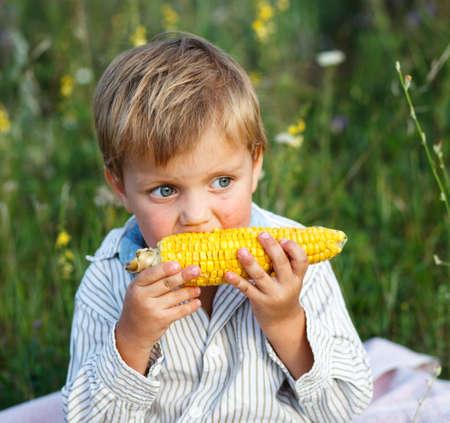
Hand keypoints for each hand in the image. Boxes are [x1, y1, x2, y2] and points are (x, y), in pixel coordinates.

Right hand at [115, 261, 200, 373]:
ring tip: (198, 289)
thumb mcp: (138, 290)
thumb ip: (152, 279)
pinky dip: (190, 306)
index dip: (165, 268)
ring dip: (189, 291)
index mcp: (136, 285)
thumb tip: (177, 266)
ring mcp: (152, 309)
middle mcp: (142, 297)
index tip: (178, 264)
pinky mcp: (161, 320)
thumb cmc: (138, 306)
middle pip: (167, 283)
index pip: (151, 273)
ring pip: (175, 296)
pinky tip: (197, 302)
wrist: (132, 334)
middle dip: (183, 275)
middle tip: (197, 270)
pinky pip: (179, 311)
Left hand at [225, 232, 312, 377]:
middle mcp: (288, 285)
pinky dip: (237, 281)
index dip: (294, 249)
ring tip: (241, 250)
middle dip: (272, 248)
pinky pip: (247, 290)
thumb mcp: (291, 279)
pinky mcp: (259, 302)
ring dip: (250, 263)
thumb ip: (285, 262)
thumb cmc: (283, 290)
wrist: (282, 321)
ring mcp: (273, 295)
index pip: (302, 261)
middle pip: (281, 264)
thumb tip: (267, 235)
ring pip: (261, 277)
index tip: (283, 239)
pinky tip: (227, 273)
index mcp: (297, 277)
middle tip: (262, 235)